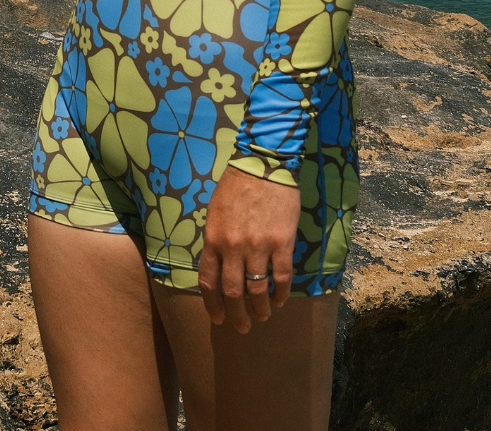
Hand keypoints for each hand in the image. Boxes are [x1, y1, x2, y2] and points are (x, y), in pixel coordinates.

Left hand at [198, 164, 300, 332]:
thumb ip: (216, 239)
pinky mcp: (281, 242)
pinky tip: (281, 300)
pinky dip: (281, 294)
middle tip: (242, 328)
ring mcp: (258, 246)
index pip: (209, 282)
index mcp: (213, 239)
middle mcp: (233, 247)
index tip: (219, 319)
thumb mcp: (215, 211)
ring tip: (263, 317)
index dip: (213, 305)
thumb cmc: (236, 184)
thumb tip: (219, 264)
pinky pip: (281, 277)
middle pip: (233, 292)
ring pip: (257, 290)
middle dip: (237, 316)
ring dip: (260, 309)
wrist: (263, 163)